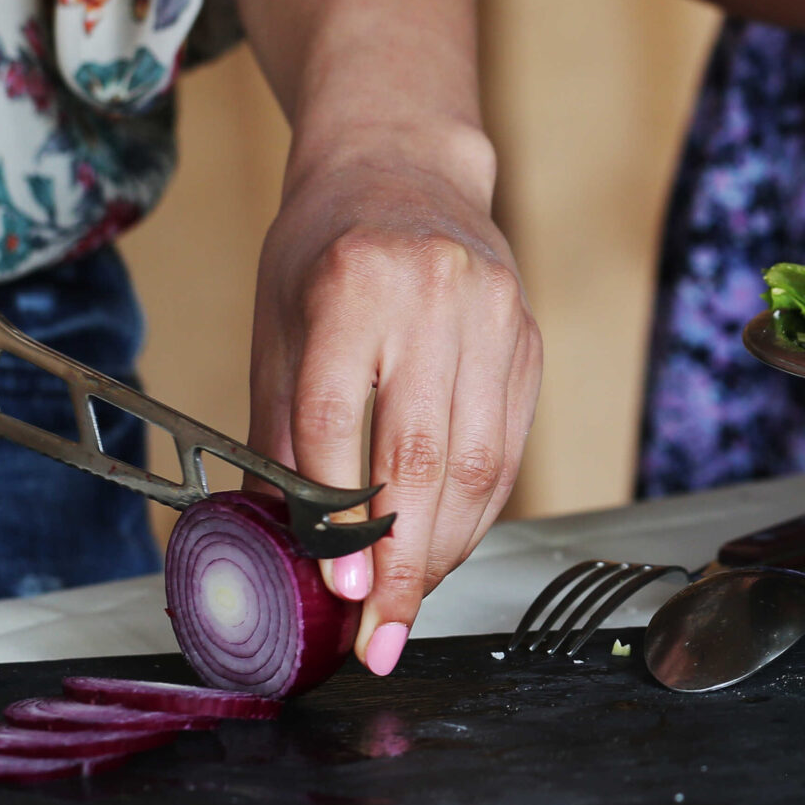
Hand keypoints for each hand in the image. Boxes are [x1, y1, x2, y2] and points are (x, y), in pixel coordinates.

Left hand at [247, 133, 538, 674]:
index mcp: (349, 282)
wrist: (404, 167)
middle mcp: (432, 294)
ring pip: (479, 467)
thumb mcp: (276, 327)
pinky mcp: (529, 341)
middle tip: (381, 636)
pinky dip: (476, 515)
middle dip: (403, 565)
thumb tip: (279, 549)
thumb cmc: (326, 248)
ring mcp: (494, 316)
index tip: (343, 590)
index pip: (341, 417)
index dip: (340, 515)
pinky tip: (445, 549)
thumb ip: (278, 437)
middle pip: (422, 457)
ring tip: (409, 605)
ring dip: (444, 553)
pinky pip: (509, 452)